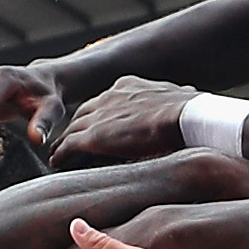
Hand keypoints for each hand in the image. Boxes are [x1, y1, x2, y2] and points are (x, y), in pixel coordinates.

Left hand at [49, 76, 197, 165]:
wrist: (185, 116)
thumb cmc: (191, 111)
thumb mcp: (180, 97)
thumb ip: (174, 101)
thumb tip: (192, 100)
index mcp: (130, 86)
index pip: (107, 100)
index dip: (101, 113)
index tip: (99, 123)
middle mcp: (109, 96)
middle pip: (84, 112)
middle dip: (78, 125)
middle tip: (72, 139)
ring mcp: (99, 115)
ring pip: (73, 129)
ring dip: (66, 140)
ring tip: (60, 152)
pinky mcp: (94, 136)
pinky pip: (69, 146)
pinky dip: (61, 154)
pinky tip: (56, 162)